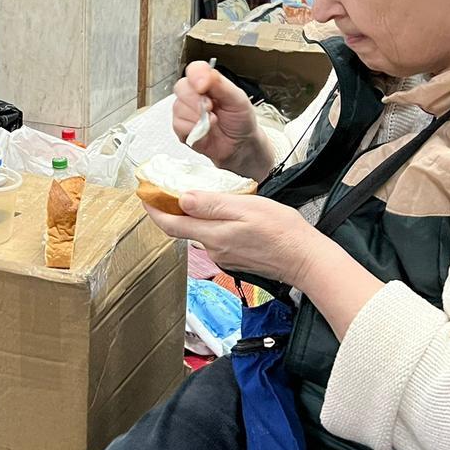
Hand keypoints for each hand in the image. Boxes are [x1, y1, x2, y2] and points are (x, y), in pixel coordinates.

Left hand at [144, 191, 319, 288]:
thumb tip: (182, 199)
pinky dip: (211, 224)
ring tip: (199, 196)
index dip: (153, 211)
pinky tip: (224, 214)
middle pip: (183, 228)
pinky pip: (215, 238)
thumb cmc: (282, 231)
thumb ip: (212, 204)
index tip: (144, 196)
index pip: (171, 225)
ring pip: (201, 232)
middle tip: (167, 190)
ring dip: (195, 216)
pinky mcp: (234, 259)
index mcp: (214, 235)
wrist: (305, 259)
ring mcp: (223, 256)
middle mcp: (214, 249)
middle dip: (172, 210)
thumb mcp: (246, 207)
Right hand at [173, 62, 271, 177]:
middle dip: (197, 101)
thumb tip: (203, 76)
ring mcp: (186, 111)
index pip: (194, 69)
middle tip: (212, 109)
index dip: (196, 76)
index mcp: (208, 82)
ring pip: (179, 107)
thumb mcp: (238, 98)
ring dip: (198, 118)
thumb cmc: (240, 120)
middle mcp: (194, 94)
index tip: (203, 87)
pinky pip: (178, 124)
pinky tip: (205, 131)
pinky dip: (194, 129)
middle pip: (181, 87)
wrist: (240, 146)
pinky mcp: (181, 128)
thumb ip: (220, 84)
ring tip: (212, 122)